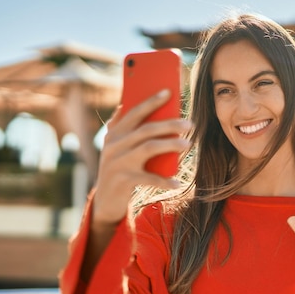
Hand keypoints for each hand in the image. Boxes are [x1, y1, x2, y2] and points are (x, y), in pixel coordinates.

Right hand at [92, 89, 191, 225]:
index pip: (133, 112)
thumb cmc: (119, 170)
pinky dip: (165, 181)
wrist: (105, 202)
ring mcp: (117, 163)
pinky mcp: (123, 181)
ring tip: (188, 143)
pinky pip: (149, 178)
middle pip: (145, 129)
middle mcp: (113, 146)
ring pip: (148, 148)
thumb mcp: (118, 149)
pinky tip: (178, 183)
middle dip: (169, 124)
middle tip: (189, 123)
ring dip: (170, 144)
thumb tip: (133, 106)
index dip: (150, 101)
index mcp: (113, 134)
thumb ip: (125, 130)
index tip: (168, 92)